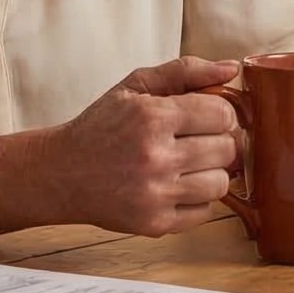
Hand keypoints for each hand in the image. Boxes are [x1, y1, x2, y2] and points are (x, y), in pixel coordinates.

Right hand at [35, 56, 244, 236]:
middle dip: (218, 141)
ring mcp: (156, 194)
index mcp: (152, 117)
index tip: (206, 116)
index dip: (219, 112)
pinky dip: (198, 199)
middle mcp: (156, 157)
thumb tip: (231, 68)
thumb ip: (184, 71)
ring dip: (211, 171)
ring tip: (189, 164)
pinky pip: (205, 212)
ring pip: (221, 183)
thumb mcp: (135, 86)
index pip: (222, 114)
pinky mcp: (155, 223)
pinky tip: (177, 186)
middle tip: (198, 139)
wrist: (62, 173)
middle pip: (227, 149)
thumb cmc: (101, 126)